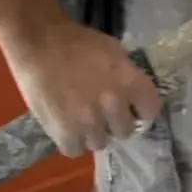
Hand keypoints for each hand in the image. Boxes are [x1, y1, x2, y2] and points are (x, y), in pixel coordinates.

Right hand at [4, 18, 162, 157]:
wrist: (39, 42)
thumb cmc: (78, 41)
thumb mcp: (114, 50)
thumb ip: (127, 75)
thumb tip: (134, 95)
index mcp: (128, 80)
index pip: (152, 111)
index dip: (142, 109)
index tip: (133, 108)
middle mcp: (113, 104)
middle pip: (126, 130)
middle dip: (116, 121)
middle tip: (103, 111)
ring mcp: (88, 121)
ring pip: (101, 143)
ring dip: (93, 132)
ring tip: (81, 117)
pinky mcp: (64, 133)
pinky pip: (76, 150)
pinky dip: (72, 140)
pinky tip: (67, 125)